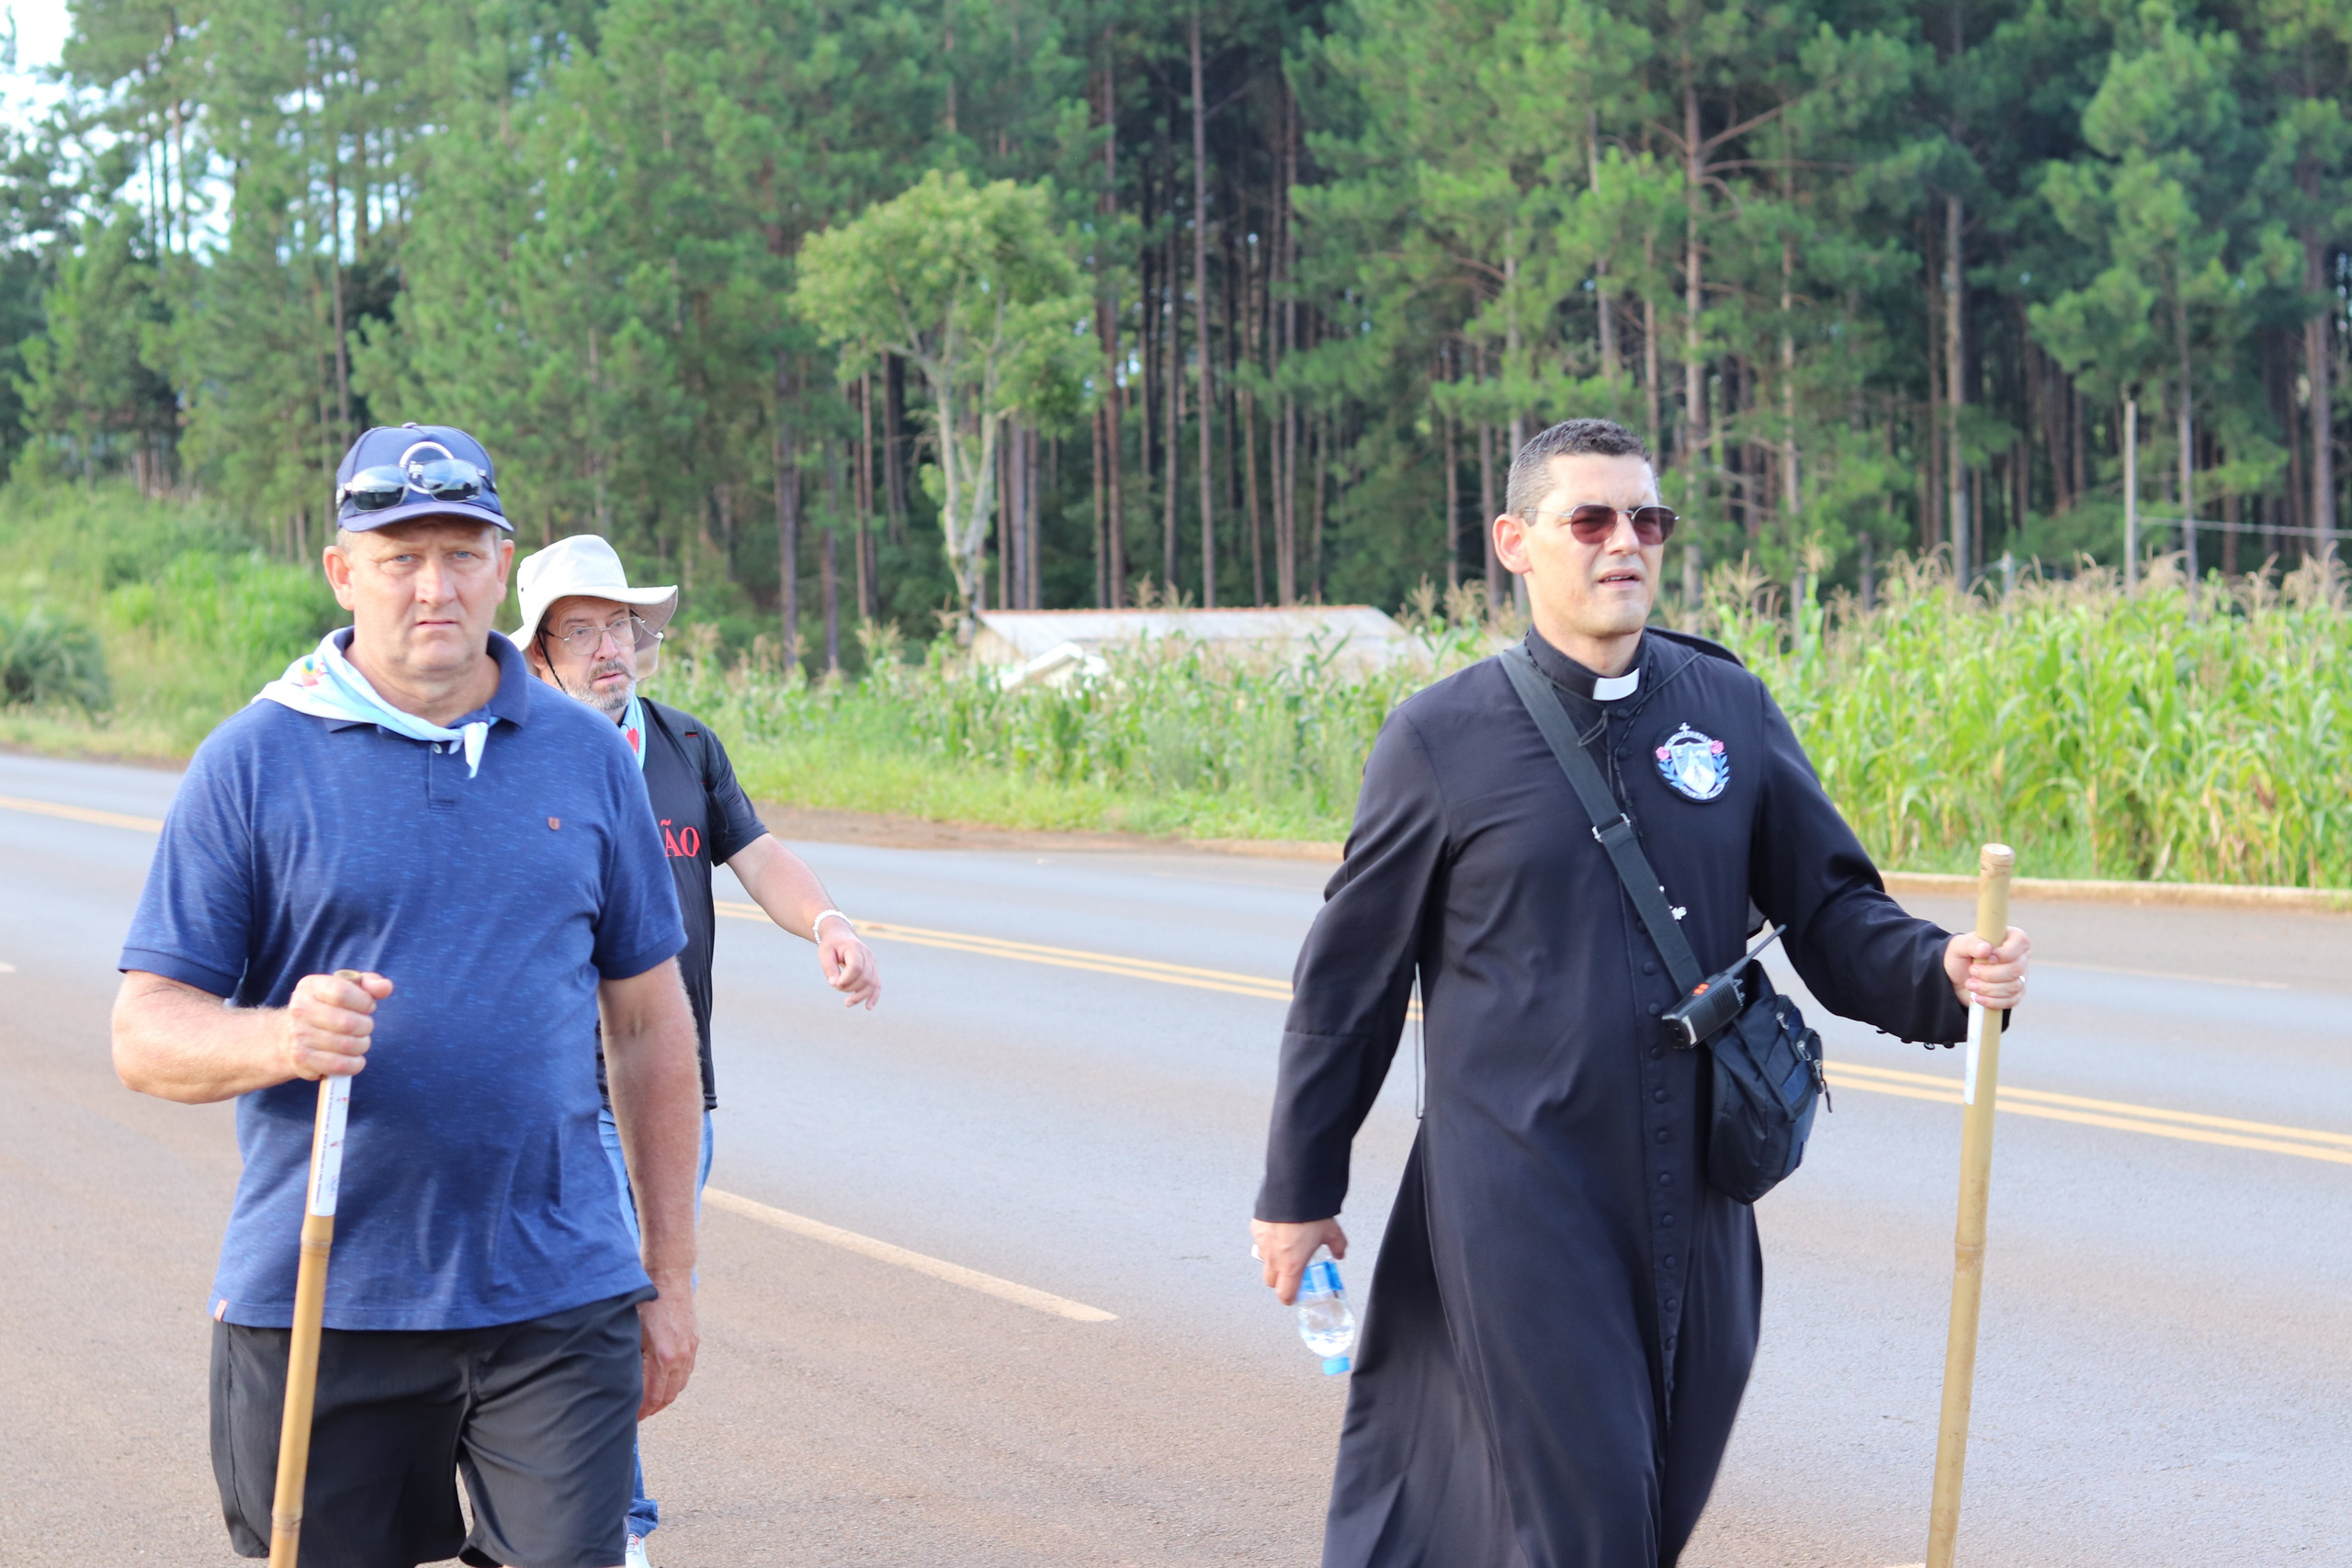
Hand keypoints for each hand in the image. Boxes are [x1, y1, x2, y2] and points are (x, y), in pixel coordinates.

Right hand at [283, 971, 391, 1081]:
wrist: (291, 1036)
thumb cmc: (328, 1008)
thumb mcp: (347, 988)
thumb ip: (370, 983)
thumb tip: (385, 987)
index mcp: (310, 986)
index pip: (342, 992)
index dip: (364, 1002)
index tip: (368, 1006)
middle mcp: (300, 1009)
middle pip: (348, 1022)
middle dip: (366, 1026)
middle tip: (364, 1027)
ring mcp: (298, 1036)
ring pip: (347, 1045)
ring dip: (362, 1045)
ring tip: (358, 1041)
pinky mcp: (302, 1059)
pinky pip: (340, 1065)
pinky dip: (355, 1064)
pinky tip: (354, 1058)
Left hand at [636, 1273, 698, 1418]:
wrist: (669, 1278)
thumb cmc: (644, 1303)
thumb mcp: (631, 1334)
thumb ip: (630, 1362)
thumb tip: (622, 1385)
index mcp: (663, 1357)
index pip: (652, 1397)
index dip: (640, 1412)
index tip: (629, 1419)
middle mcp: (680, 1356)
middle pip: (668, 1396)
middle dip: (652, 1409)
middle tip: (636, 1415)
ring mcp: (690, 1349)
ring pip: (680, 1386)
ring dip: (665, 1397)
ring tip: (649, 1402)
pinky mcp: (694, 1342)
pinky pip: (686, 1372)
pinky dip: (675, 1382)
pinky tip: (663, 1381)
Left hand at [820, 926, 880, 1009]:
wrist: (840, 935)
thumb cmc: (831, 945)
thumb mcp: (825, 953)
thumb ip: (829, 968)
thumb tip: (834, 984)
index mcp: (855, 947)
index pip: (856, 966)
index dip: (846, 979)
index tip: (834, 985)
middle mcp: (867, 955)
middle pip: (865, 976)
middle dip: (850, 987)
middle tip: (836, 988)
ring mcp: (872, 963)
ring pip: (872, 982)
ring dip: (860, 995)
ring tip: (847, 1003)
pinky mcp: (873, 970)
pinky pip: (877, 984)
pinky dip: (873, 996)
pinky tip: (868, 1007)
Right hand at [1252, 1216, 1346, 1305]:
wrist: (1293, 1191)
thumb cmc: (1310, 1214)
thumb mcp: (1332, 1232)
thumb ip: (1337, 1246)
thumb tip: (1339, 1252)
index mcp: (1292, 1265)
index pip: (1284, 1294)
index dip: (1289, 1298)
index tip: (1293, 1297)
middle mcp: (1274, 1258)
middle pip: (1271, 1280)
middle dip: (1280, 1279)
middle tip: (1291, 1271)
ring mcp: (1262, 1243)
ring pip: (1265, 1259)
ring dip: (1274, 1258)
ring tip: (1287, 1246)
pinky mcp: (1256, 1228)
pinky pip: (1261, 1240)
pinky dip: (1268, 1239)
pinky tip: (1280, 1229)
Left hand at [1945, 926, 2029, 1010]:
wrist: (1954, 978)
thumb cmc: (1960, 957)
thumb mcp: (1958, 946)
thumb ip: (1970, 943)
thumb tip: (1986, 948)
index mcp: (2011, 938)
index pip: (2020, 942)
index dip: (2005, 953)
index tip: (1986, 957)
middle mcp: (2019, 956)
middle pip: (2016, 968)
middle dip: (1990, 974)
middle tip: (1971, 971)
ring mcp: (2020, 976)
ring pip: (2014, 986)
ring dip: (1988, 988)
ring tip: (1970, 984)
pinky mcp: (2015, 993)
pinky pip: (2012, 1001)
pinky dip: (1993, 1001)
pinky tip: (1978, 997)